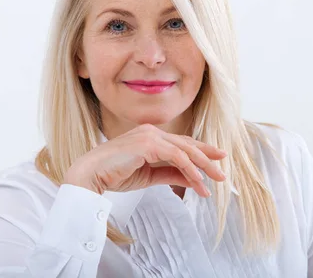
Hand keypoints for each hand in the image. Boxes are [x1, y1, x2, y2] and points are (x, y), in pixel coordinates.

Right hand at [63, 124, 226, 197]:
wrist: (90, 175)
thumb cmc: (114, 174)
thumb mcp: (149, 176)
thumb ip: (170, 174)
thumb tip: (192, 179)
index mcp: (150, 136)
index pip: (181, 143)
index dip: (200, 151)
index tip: (216, 161)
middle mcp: (152, 131)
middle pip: (187, 144)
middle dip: (207, 157)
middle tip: (222, 172)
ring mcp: (150, 135)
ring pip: (185, 149)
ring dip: (202, 166)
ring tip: (215, 180)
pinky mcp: (148, 143)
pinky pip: (177, 156)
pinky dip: (190, 169)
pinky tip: (198, 181)